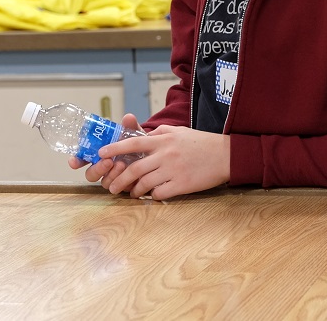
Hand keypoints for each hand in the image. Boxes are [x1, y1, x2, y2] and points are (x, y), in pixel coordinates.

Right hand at [67, 114, 143, 189]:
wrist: (151, 156)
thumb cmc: (137, 144)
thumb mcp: (134, 134)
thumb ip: (130, 127)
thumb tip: (128, 117)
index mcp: (99, 154)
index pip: (82, 159)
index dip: (76, 161)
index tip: (73, 162)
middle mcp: (103, 167)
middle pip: (90, 174)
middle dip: (97, 169)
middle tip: (107, 161)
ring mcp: (112, 178)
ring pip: (104, 182)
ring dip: (111, 174)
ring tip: (122, 164)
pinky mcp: (123, 186)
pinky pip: (118, 188)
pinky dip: (123, 182)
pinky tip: (130, 174)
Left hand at [96, 124, 229, 200]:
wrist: (225, 155)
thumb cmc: (201, 143)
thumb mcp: (179, 131)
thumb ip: (159, 134)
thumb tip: (143, 137)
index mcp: (163, 140)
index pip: (133, 143)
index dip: (114, 148)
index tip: (101, 154)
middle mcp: (165, 154)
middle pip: (134, 169)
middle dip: (119, 180)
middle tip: (112, 187)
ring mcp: (173, 170)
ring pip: (144, 184)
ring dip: (134, 191)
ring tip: (131, 193)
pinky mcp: (182, 185)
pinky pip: (159, 193)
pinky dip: (152, 196)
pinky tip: (151, 195)